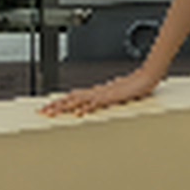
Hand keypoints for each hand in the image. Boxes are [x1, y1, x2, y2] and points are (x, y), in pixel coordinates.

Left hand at [42, 67, 157, 118]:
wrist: (147, 76)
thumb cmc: (135, 85)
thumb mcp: (116, 94)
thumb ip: (105, 98)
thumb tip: (95, 104)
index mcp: (96, 92)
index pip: (73, 96)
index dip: (59, 102)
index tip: (48, 108)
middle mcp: (96, 92)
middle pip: (71, 98)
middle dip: (56, 105)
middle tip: (42, 112)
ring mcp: (103, 93)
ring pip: (79, 100)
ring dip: (65, 107)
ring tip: (52, 113)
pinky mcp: (112, 97)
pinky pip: (96, 103)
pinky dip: (86, 108)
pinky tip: (79, 113)